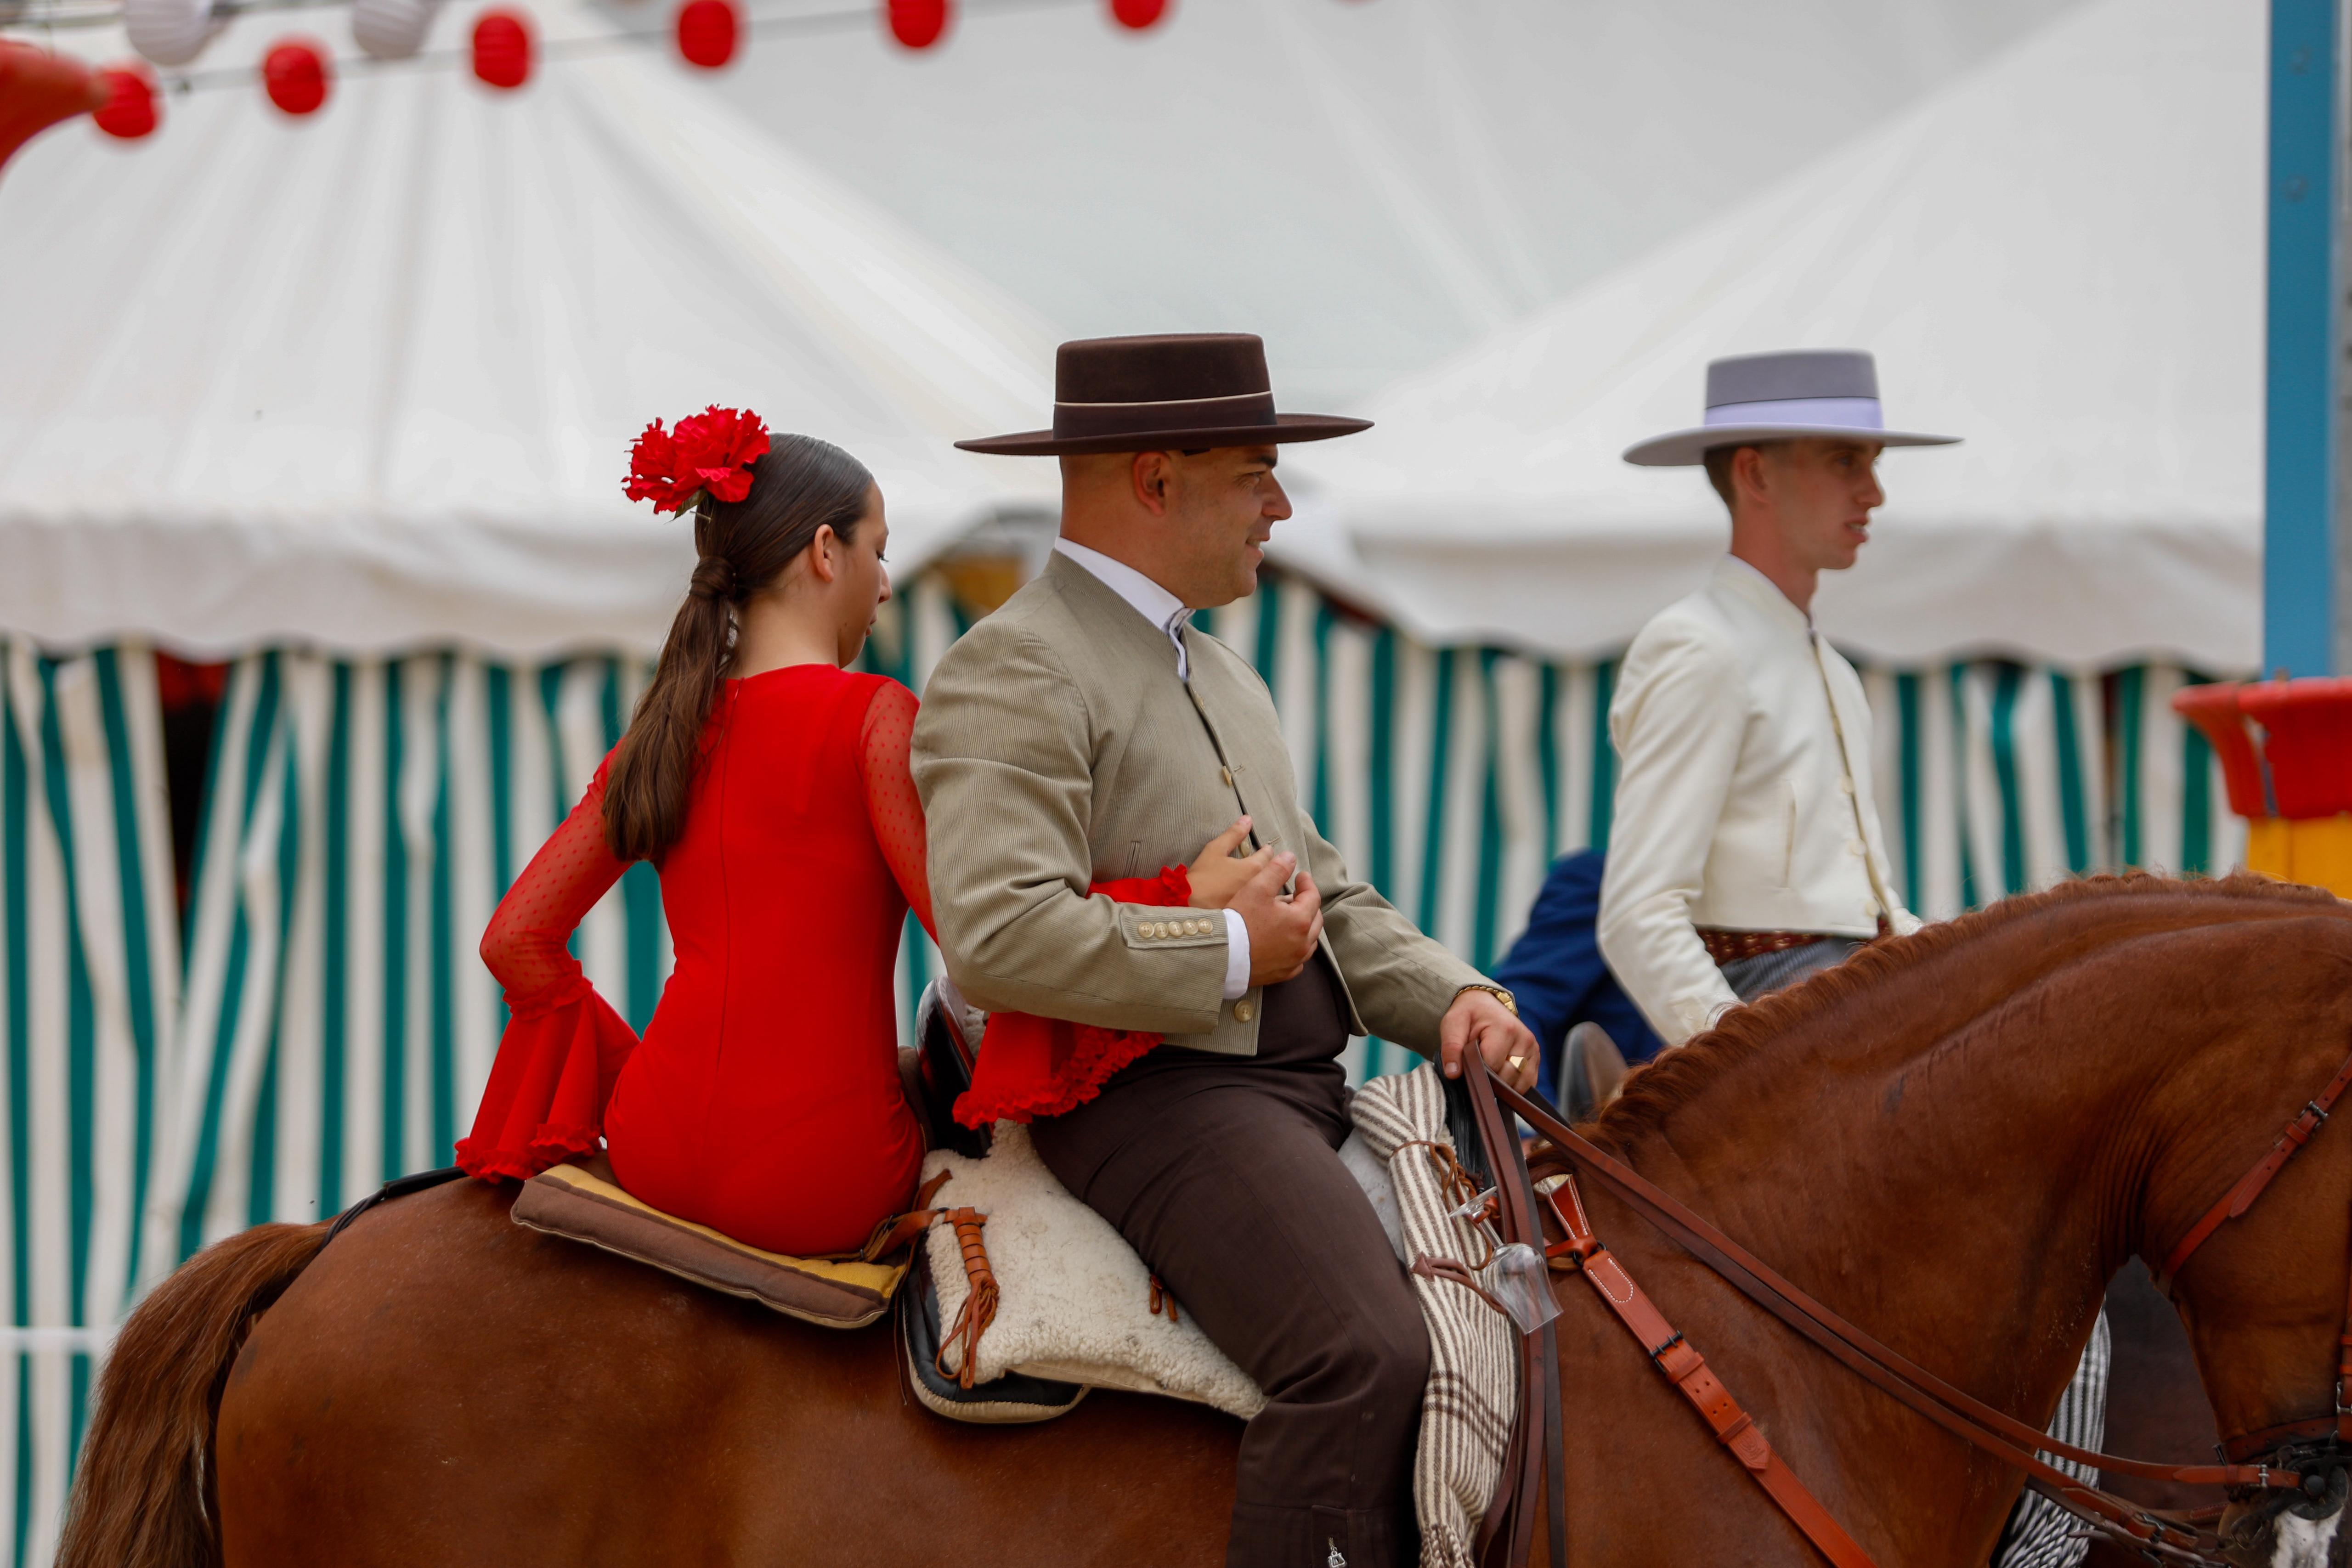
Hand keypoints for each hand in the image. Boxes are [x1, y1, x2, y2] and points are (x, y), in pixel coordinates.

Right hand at [1187, 817, 1274, 909]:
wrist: (1188, 906)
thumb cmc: (1202, 876)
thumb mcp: (1215, 849)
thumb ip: (1233, 833)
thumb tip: (1247, 819)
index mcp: (1253, 867)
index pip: (1268, 854)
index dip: (1265, 850)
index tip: (1264, 850)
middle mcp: (1259, 886)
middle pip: (1272, 873)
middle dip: (1271, 867)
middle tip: (1265, 864)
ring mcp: (1255, 903)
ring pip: (1272, 892)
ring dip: (1270, 886)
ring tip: (1263, 883)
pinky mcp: (1249, 916)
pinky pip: (1263, 907)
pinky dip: (1263, 902)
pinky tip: (1256, 901)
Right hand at [1230, 854, 1321, 986]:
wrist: (1221, 955)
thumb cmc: (1239, 920)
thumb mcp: (1257, 887)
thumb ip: (1277, 870)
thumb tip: (1291, 858)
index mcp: (1301, 920)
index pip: (1313, 896)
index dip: (1306, 883)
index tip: (1299, 876)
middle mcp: (1303, 943)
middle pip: (1315, 919)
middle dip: (1307, 904)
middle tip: (1294, 895)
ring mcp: (1294, 961)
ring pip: (1309, 940)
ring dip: (1304, 926)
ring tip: (1290, 917)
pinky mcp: (1283, 973)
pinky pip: (1297, 959)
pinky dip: (1295, 947)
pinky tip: (1285, 941)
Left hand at [1440, 990, 1538, 1093]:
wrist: (1485, 1004)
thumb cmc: (1469, 1015)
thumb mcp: (1453, 1024)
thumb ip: (1451, 1048)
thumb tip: (1452, 1073)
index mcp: (1505, 1029)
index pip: (1492, 1066)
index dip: (1476, 1071)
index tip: (1467, 1065)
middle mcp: (1524, 1039)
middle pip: (1506, 1078)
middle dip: (1489, 1079)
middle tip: (1477, 1065)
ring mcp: (1533, 1049)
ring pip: (1519, 1085)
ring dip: (1502, 1084)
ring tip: (1489, 1067)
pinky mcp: (1535, 1057)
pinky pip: (1528, 1083)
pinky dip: (1513, 1085)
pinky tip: (1501, 1074)